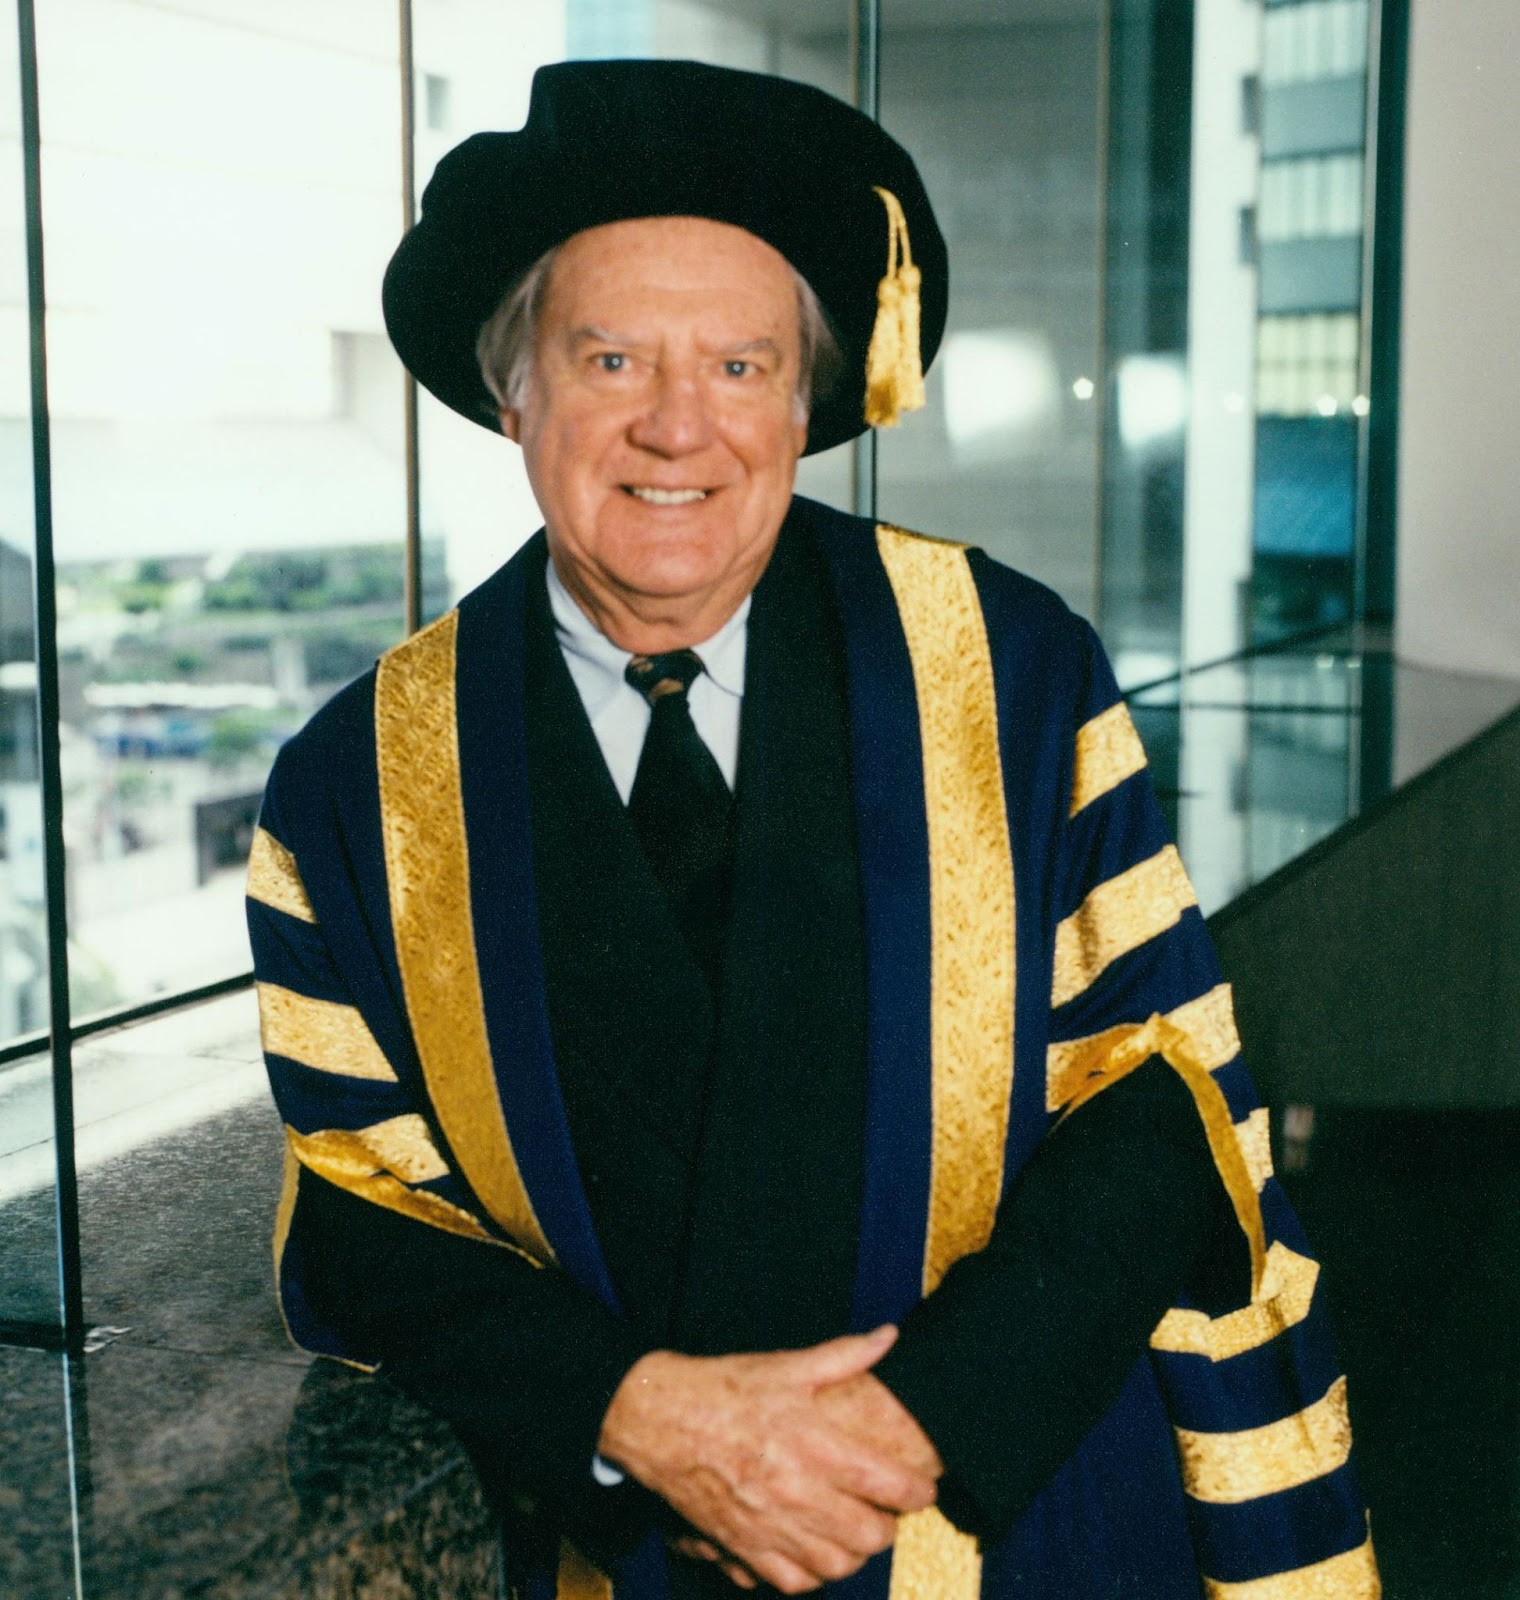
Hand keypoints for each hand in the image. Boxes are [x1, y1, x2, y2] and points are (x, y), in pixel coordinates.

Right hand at [597, 1326, 936, 1593]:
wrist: (660, 1420)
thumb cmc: (726, 1389)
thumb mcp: (787, 1365)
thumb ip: (844, 1356)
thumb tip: (888, 1336)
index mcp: (813, 1444)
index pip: (887, 1485)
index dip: (918, 1492)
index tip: (923, 1487)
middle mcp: (796, 1492)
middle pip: (869, 1535)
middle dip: (889, 1525)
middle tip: (886, 1507)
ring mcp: (769, 1525)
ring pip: (836, 1565)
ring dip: (855, 1552)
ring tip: (855, 1529)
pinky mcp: (744, 1546)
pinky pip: (793, 1581)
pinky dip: (813, 1573)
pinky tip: (816, 1549)